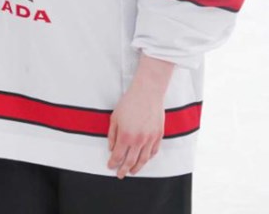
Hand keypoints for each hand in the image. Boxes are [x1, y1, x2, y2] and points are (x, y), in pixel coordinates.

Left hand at [106, 55, 173, 178]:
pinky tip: (144, 160)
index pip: (118, 155)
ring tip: (132, 172)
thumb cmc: (129, 103)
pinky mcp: (158, 135)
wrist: (147, 93)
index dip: (113, 163)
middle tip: (120, 175)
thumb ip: (112, 135)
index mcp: (125, 136)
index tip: (110, 166)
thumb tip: (112, 148)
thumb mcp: (114, 118)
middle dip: (124, 170)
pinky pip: (153, 151)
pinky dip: (148, 158)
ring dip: (137, 167)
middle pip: (131, 161)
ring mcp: (150, 138)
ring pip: (144, 159)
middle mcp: (138, 140)